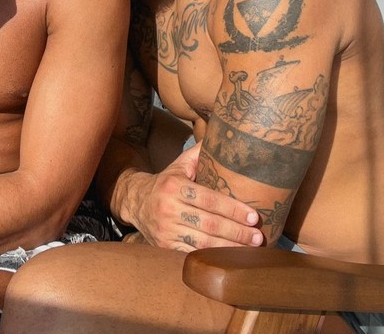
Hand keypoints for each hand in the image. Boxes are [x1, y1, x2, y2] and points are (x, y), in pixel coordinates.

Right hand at [124, 142, 262, 250]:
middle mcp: (168, 208)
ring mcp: (165, 230)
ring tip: (251, 250)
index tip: (254, 217)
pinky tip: (229, 260)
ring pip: (203, 243)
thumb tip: (224, 134)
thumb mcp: (180, 165)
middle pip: (209, 224)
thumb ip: (200, 153)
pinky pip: (192, 255)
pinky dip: (212, 258)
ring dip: (230, 249)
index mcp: (174, 186)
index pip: (209, 199)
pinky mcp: (165, 247)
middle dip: (237, 232)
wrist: (136, 201)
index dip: (233, 209)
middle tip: (258, 236)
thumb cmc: (167, 182)